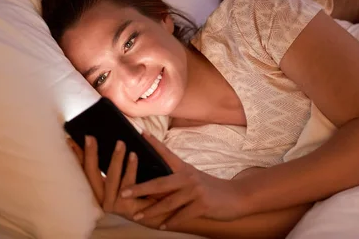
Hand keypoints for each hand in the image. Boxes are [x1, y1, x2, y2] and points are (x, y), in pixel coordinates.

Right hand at [67, 137, 163, 228]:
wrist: (162, 208)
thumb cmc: (144, 187)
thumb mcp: (128, 172)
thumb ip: (118, 160)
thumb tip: (113, 137)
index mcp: (100, 189)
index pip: (85, 170)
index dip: (78, 155)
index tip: (70, 140)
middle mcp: (102, 198)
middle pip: (91, 174)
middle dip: (89, 155)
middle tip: (89, 137)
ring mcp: (113, 205)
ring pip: (111, 178)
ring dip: (115, 159)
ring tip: (120, 143)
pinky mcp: (126, 208)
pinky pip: (127, 184)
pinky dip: (130, 168)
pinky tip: (134, 155)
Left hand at [120, 132, 245, 229]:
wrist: (235, 196)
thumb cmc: (209, 189)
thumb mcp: (193, 178)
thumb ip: (175, 179)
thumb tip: (151, 184)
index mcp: (184, 169)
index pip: (166, 153)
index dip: (154, 143)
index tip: (140, 133)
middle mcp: (189, 177)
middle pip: (160, 183)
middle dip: (140, 188)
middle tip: (123, 192)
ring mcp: (196, 191)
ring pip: (169, 203)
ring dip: (151, 212)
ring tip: (137, 217)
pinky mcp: (203, 204)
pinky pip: (182, 215)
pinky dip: (171, 222)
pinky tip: (161, 226)